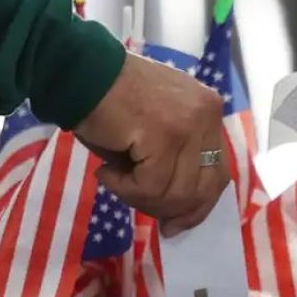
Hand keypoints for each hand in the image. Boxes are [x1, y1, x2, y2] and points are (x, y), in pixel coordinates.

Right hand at [74, 53, 230, 235]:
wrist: (78, 72)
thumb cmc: (109, 101)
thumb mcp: (155, 131)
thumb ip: (174, 162)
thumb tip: (176, 215)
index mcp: (208, 111)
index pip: (218, 173)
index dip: (199, 206)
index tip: (176, 224)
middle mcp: (207, 115)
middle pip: (203, 188)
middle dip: (171, 209)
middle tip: (139, 205)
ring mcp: (189, 124)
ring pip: (177, 192)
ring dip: (140, 197)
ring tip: (114, 178)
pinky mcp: (165, 135)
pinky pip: (151, 186)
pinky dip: (124, 188)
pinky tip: (106, 172)